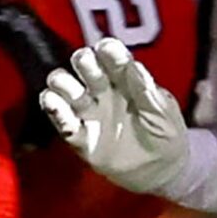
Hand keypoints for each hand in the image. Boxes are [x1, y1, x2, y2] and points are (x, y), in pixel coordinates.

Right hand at [42, 39, 193, 196]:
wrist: (162, 170)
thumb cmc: (165, 134)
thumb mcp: (163, 113)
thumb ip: (147, 92)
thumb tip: (135, 66)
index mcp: (126, 80)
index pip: (113, 59)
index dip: (108, 51)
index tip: (106, 46)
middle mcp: (103, 91)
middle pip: (86, 68)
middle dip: (83, 61)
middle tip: (85, 60)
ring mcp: (90, 113)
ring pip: (68, 90)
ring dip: (63, 82)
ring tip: (64, 83)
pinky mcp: (82, 138)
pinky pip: (64, 123)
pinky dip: (55, 111)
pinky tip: (50, 101)